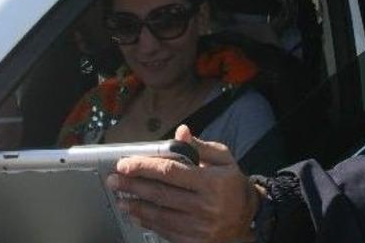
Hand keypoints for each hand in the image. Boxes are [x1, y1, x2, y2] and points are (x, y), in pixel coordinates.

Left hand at [106, 125, 261, 242]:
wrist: (249, 219)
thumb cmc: (233, 186)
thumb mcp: (224, 160)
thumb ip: (200, 147)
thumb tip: (181, 131)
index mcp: (212, 182)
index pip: (171, 172)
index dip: (145, 167)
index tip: (125, 164)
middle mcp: (205, 206)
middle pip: (161, 194)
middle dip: (133, 186)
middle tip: (114, 180)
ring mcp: (199, 227)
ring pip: (160, 215)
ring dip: (136, 205)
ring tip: (120, 197)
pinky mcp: (194, 242)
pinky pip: (165, 231)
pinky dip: (148, 222)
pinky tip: (136, 214)